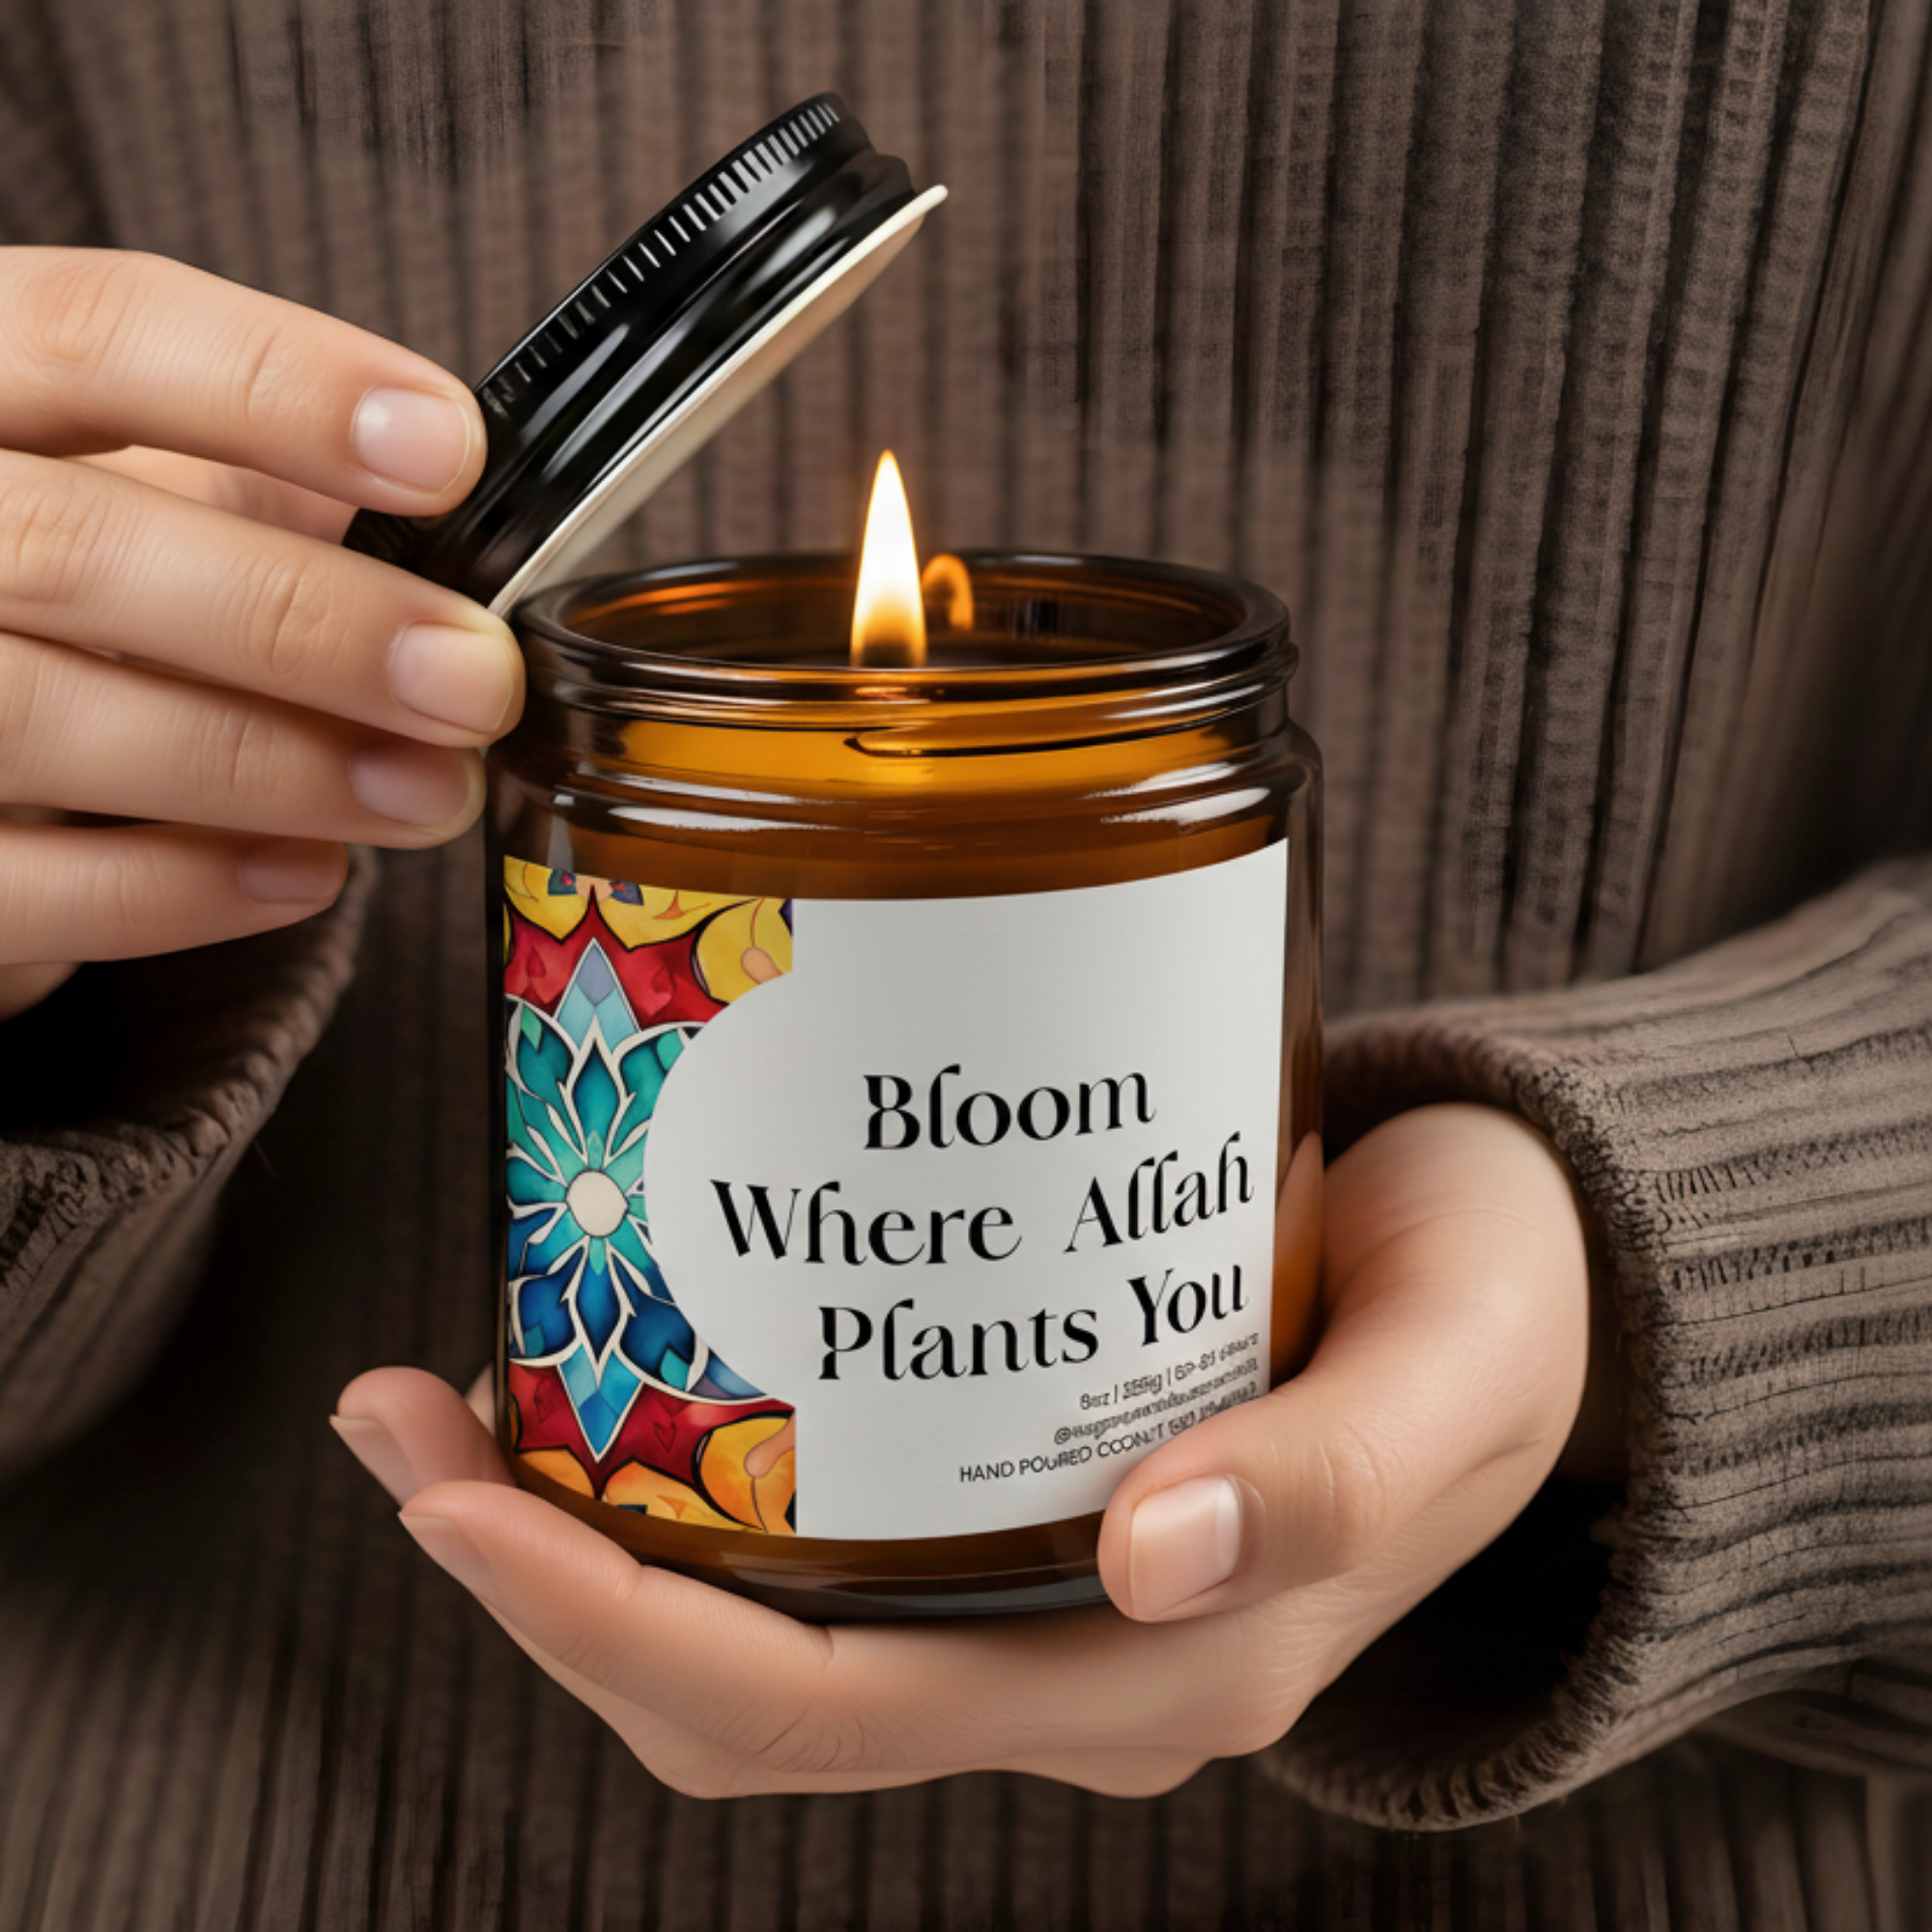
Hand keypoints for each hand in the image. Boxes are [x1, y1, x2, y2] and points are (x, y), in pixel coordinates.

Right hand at [0, 248, 520, 1019]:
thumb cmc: (52, 586)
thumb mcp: (129, 491)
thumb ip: (262, 494)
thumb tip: (467, 550)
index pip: (97, 336)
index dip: (280, 385)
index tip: (450, 452)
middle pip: (73, 546)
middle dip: (305, 621)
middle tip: (474, 680)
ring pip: (39, 715)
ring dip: (272, 766)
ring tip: (427, 793)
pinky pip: (19, 883)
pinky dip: (181, 887)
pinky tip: (311, 871)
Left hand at [334, 1104, 1609, 1797]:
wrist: (1528, 1283)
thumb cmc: (1501, 1307)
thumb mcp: (1459, 1365)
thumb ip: (1338, 1473)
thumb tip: (1153, 1557)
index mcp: (1162, 1671)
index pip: (820, 1714)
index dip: (610, 1630)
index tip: (457, 1491)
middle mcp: (1067, 1667)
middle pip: (738, 1695)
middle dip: (540, 1581)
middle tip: (406, 1410)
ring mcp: (1032, 1602)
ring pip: (750, 1632)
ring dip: (586, 1532)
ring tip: (467, 1379)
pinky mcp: (1019, 1512)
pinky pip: (811, 1548)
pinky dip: (687, 1486)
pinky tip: (628, 1357)